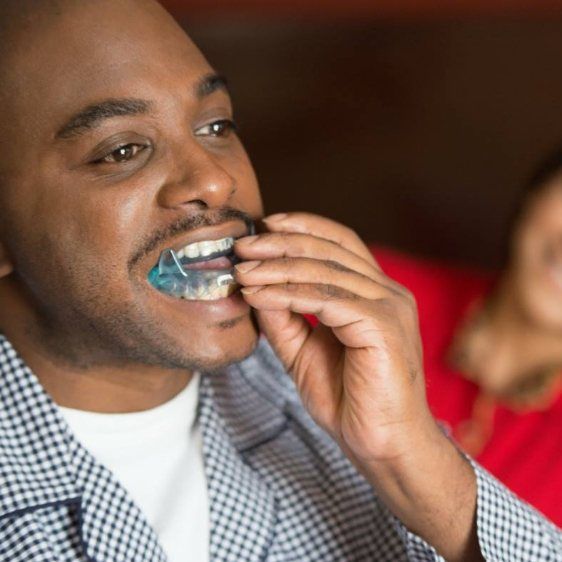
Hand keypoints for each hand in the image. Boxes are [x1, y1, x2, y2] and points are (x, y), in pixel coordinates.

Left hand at [235, 212, 482, 561]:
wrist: (382, 445)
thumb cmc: (348, 398)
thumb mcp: (303, 349)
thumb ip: (283, 316)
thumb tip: (252, 284)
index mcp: (375, 292)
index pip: (340, 242)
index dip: (303, 226)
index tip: (264, 226)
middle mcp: (387, 292)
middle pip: (330, 249)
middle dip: (281, 243)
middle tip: (242, 245)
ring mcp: (389, 307)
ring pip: (325, 271)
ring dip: (276, 268)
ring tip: (242, 270)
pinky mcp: (383, 326)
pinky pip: (327, 300)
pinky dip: (287, 294)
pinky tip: (258, 295)